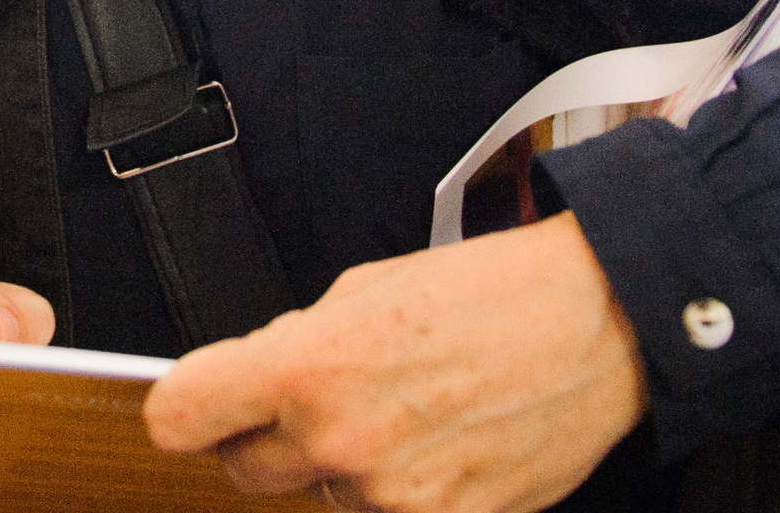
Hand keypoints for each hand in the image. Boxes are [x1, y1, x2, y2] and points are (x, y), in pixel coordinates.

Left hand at [142, 213, 646, 512]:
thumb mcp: (366, 287)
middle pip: (244, 470)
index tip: (198, 405)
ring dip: (344, 467)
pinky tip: (438, 444)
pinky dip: (402, 492)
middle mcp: (341, 440)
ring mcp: (393, 497)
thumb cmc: (492, 293)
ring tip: (408, 410)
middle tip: (323, 398)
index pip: (180, 416)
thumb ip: (294, 343)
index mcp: (308, 366)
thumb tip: (249, 383)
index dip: (186, 408)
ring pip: (323, 498)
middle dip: (269, 436)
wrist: (599, 325)